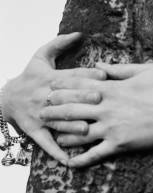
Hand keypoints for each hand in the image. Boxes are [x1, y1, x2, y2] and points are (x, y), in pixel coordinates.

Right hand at [1, 33, 105, 164]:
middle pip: (66, 98)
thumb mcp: (41, 56)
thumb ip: (59, 43)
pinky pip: (44, 142)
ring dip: (69, 126)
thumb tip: (79, 32)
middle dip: (82, 99)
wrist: (4, 98)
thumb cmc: (31, 76)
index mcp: (51, 78)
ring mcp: (39, 115)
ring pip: (56, 121)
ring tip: (86, 130)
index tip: (104, 76)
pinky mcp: (33, 130)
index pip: (71, 76)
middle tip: (100, 100)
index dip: (86, 76)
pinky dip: (55, 151)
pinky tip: (68, 160)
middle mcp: (45, 97)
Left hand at [40, 62, 152, 167]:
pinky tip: (70, 163)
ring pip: (77, 133)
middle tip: (40, 111)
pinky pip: (94, 154)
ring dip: (61, 134)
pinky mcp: (119, 144)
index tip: (50, 88)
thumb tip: (100, 66)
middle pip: (71, 109)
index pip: (79, 86)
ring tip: (51, 135)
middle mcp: (107, 108)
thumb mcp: (147, 70)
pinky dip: (80, 160)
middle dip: (53, 110)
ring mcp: (111, 128)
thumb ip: (120, 68)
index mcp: (113, 89)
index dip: (62, 87)